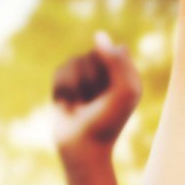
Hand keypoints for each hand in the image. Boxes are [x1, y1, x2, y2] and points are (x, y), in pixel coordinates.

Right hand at [49, 34, 142, 156]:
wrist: (82, 149)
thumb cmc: (108, 122)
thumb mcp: (124, 90)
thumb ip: (116, 60)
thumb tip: (98, 35)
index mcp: (124, 73)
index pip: (115, 51)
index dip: (110, 70)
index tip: (113, 92)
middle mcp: (104, 73)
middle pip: (94, 54)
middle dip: (93, 77)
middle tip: (97, 101)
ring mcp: (83, 78)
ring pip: (75, 62)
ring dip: (77, 85)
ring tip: (81, 104)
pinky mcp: (64, 85)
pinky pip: (60, 71)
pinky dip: (63, 89)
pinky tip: (68, 104)